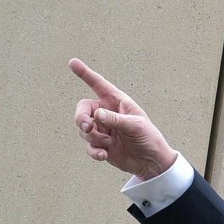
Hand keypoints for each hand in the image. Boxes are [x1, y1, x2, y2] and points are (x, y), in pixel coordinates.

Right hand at [69, 59, 176, 179]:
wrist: (151, 161)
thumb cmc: (148, 137)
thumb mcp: (135, 126)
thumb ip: (115, 120)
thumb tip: (96, 115)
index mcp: (117, 102)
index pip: (98, 84)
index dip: (85, 74)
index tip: (72, 62)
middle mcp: (107, 113)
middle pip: (82, 110)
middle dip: (80, 118)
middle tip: (87, 127)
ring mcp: (102, 129)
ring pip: (84, 130)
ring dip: (94, 138)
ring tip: (109, 144)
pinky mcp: (101, 144)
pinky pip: (89, 145)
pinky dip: (94, 151)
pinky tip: (103, 155)